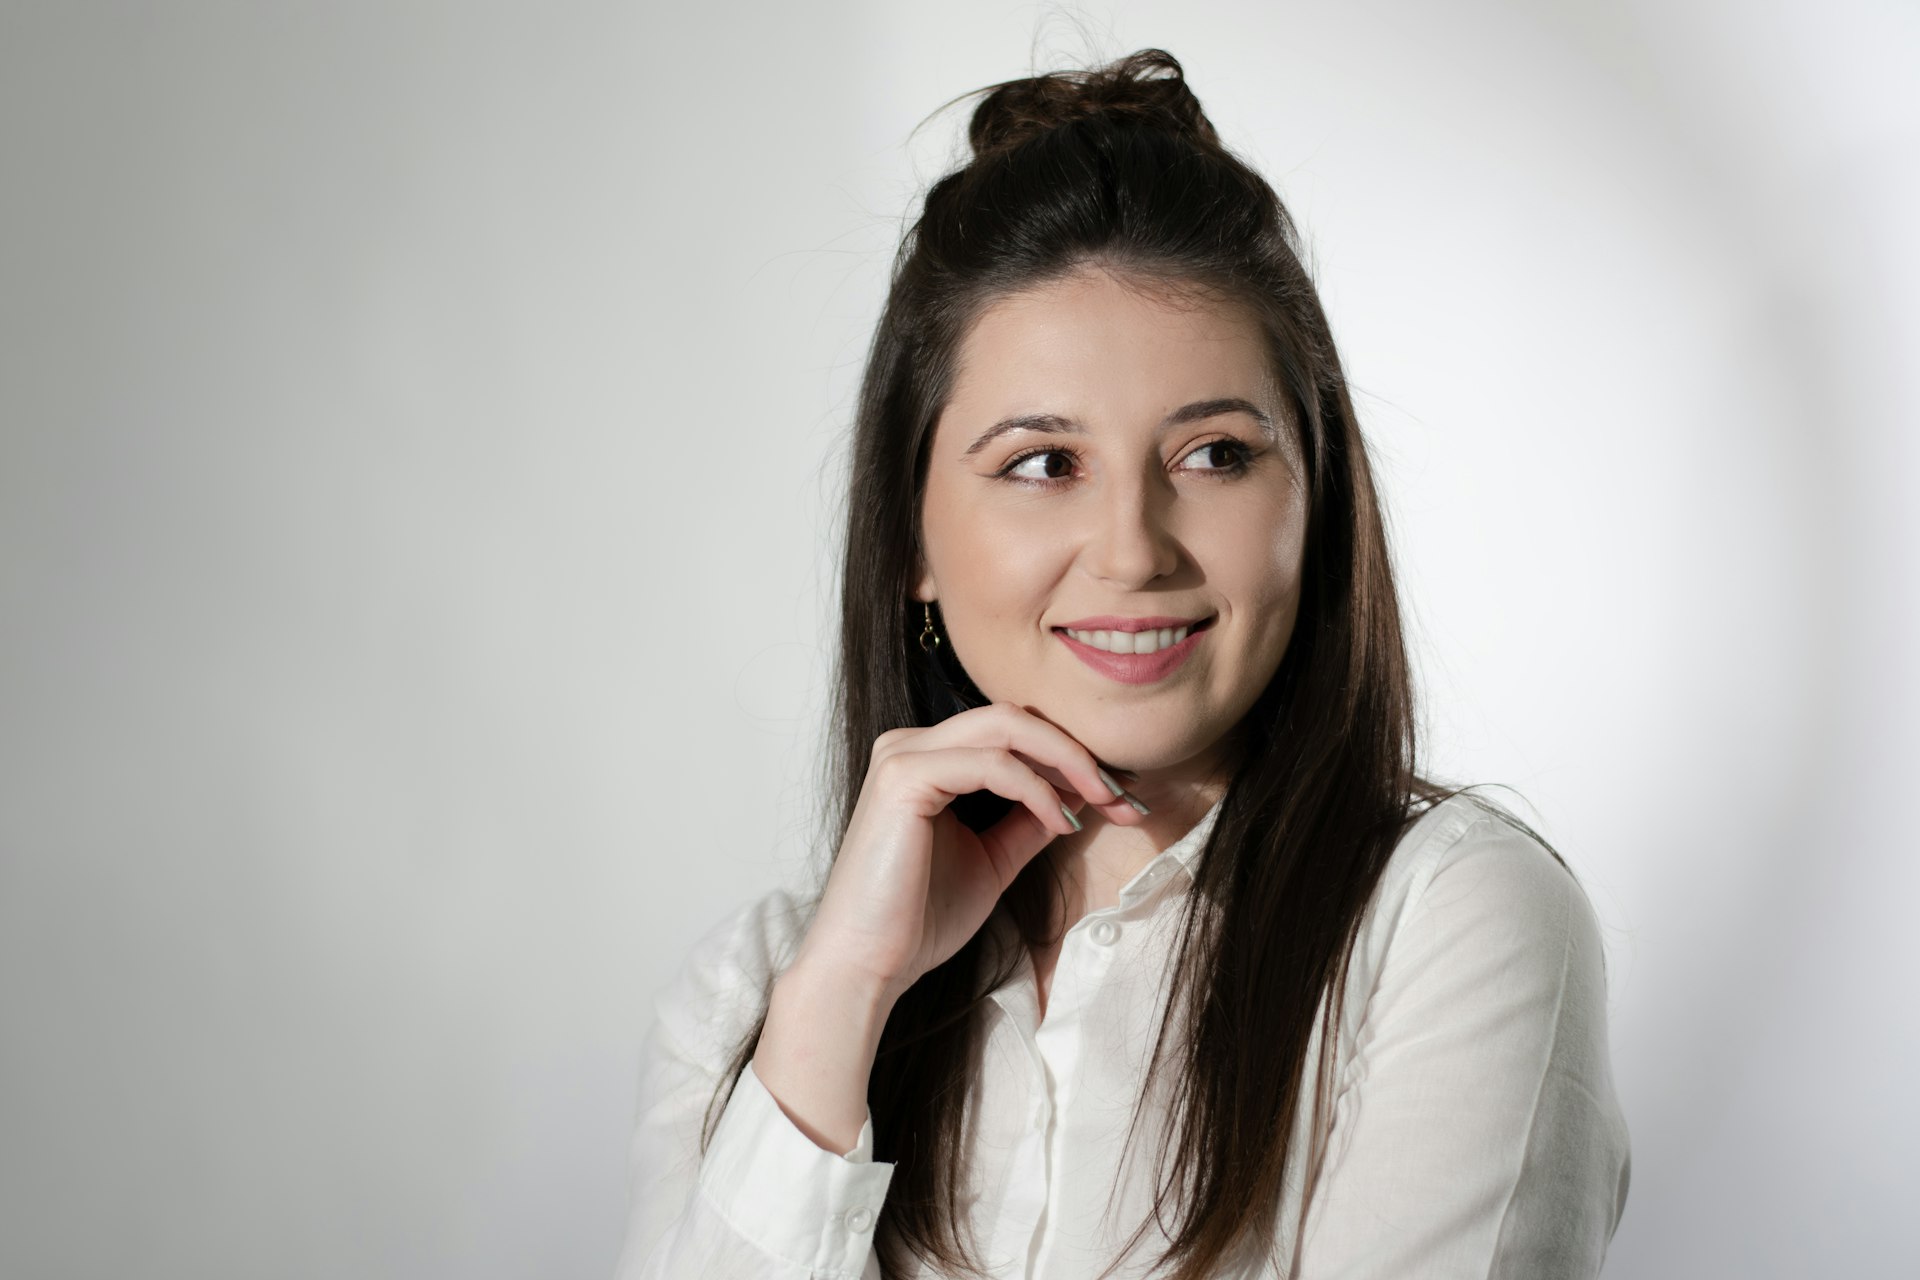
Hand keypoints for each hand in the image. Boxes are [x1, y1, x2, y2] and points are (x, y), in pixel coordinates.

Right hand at [790, 701, 1145, 1003]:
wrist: (868, 964)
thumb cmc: (919, 919)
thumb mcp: (993, 859)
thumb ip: (1029, 820)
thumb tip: (1081, 793)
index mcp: (927, 758)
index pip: (1012, 733)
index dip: (1072, 757)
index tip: (1122, 795)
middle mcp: (911, 744)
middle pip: (1015, 717)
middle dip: (1078, 752)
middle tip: (1125, 793)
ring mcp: (904, 754)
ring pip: (1008, 727)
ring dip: (1068, 762)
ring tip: (1105, 801)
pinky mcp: (904, 776)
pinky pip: (992, 764)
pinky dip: (1037, 789)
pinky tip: (1062, 821)